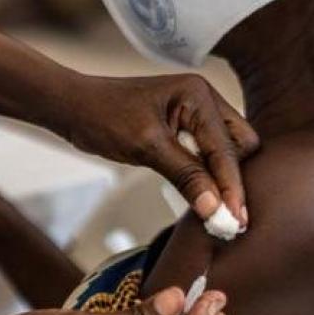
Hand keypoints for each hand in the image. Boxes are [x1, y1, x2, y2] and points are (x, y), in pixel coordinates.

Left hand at [50, 74, 258, 227]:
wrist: (73, 108)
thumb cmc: (103, 118)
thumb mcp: (146, 148)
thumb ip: (185, 175)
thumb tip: (215, 209)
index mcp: (198, 95)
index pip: (227, 147)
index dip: (232, 186)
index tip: (236, 219)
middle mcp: (203, 100)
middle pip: (240, 146)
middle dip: (236, 179)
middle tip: (230, 217)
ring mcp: (196, 113)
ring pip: (227, 151)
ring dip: (223, 179)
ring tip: (219, 212)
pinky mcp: (185, 128)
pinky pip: (208, 154)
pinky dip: (208, 175)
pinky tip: (204, 197)